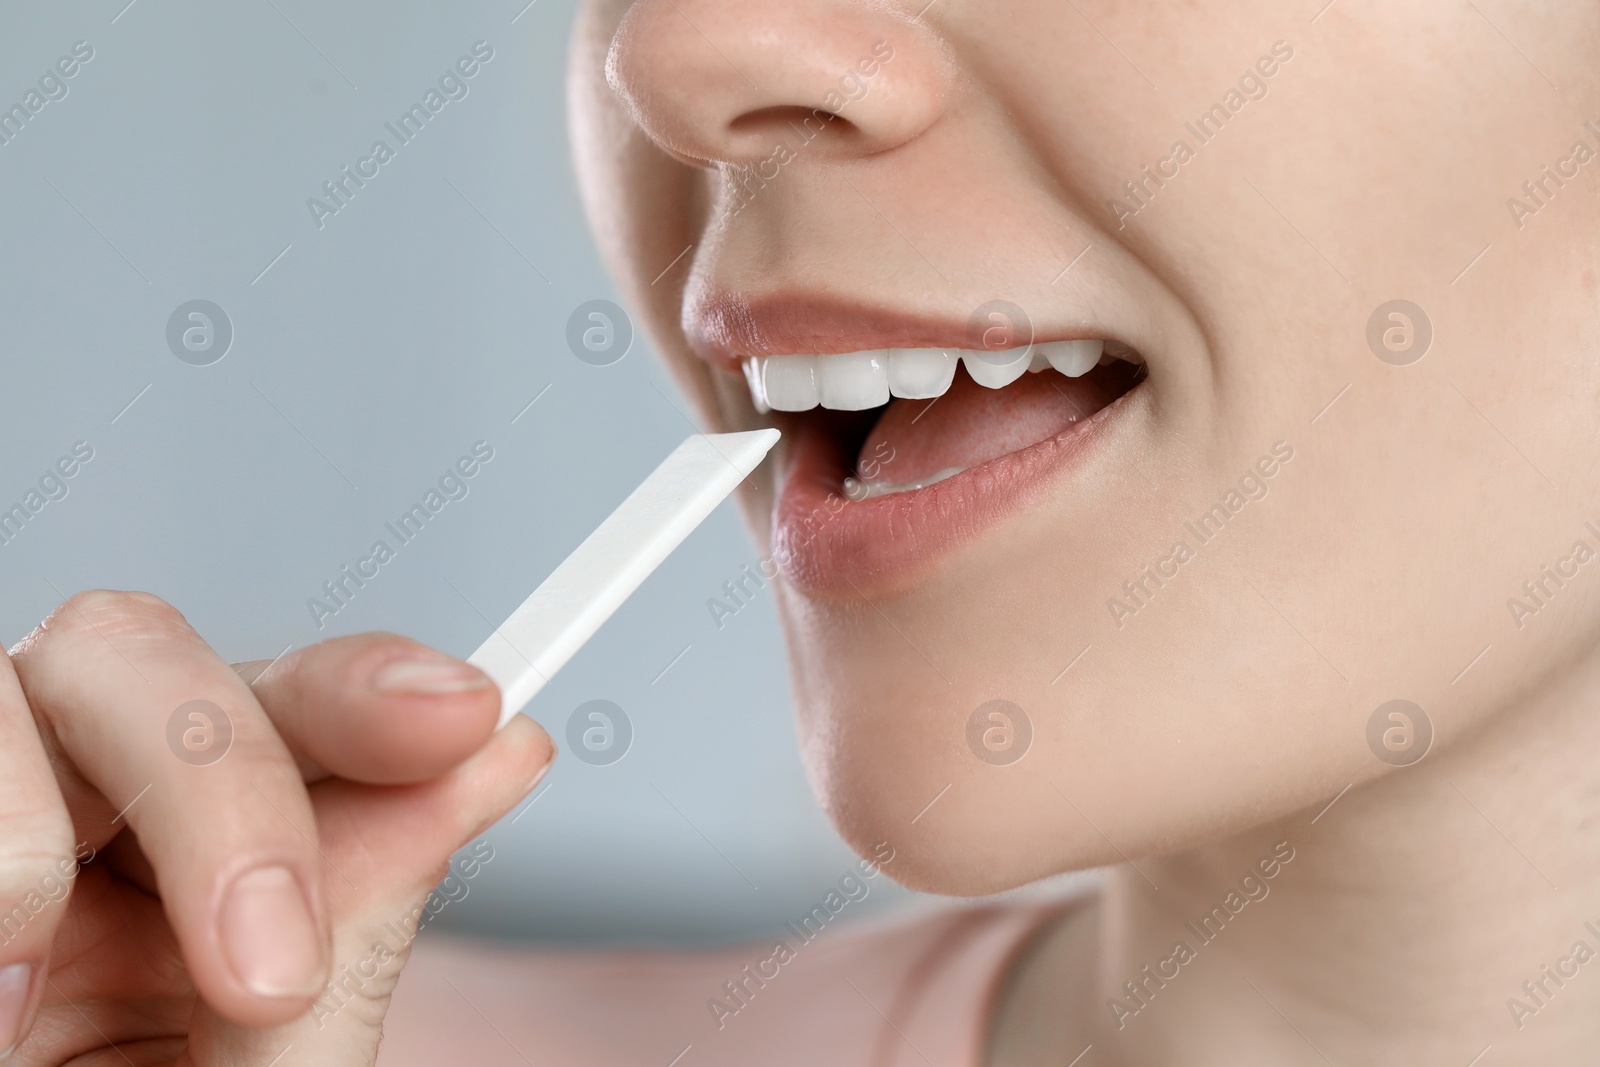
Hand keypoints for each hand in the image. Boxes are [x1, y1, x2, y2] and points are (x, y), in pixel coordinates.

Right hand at [0, 590, 553, 1065]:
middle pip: (152, 658)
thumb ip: (351, 932)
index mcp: (202, 853)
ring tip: (26, 1005)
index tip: (467, 714)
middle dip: (227, 788)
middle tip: (261, 971)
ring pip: (25, 683)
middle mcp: (88, 810)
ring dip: (29, 843)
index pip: (298, 709)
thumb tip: (497, 757)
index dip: (374, 692)